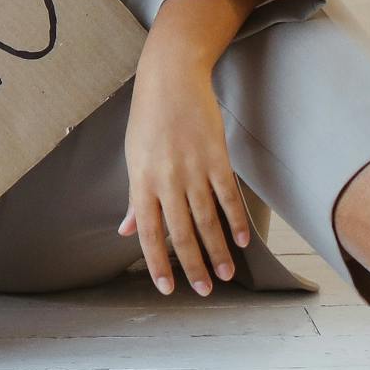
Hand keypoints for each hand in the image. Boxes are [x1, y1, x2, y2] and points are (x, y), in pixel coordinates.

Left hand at [117, 47, 251, 295]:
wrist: (170, 79)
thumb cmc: (148, 118)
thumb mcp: (133, 157)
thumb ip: (135, 198)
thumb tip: (127, 230)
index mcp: (142, 182)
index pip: (149, 232)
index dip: (158, 263)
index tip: (168, 288)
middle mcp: (166, 180)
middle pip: (181, 232)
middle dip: (193, 265)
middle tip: (205, 290)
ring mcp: (193, 169)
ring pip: (207, 219)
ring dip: (217, 250)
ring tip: (226, 274)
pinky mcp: (216, 157)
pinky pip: (227, 195)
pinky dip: (236, 220)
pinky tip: (242, 240)